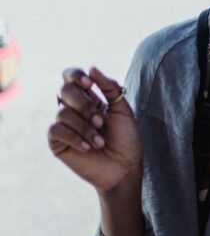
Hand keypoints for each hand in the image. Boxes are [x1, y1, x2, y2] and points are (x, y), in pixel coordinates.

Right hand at [47, 67, 143, 193]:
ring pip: (62, 112)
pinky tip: (89, 148)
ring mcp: (64, 125)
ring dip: (85, 127)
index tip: (90, 85)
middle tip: (101, 121)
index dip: (76, 76)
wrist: (124, 167)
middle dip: (84, 105)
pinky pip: (56, 130)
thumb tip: (92, 68)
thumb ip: (110, 88)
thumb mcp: (123, 110)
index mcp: (89, 98)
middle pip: (65, 90)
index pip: (71, 77)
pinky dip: (75, 137)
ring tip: (100, 141)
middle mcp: (74, 109)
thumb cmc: (126, 139)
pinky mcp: (57, 142)